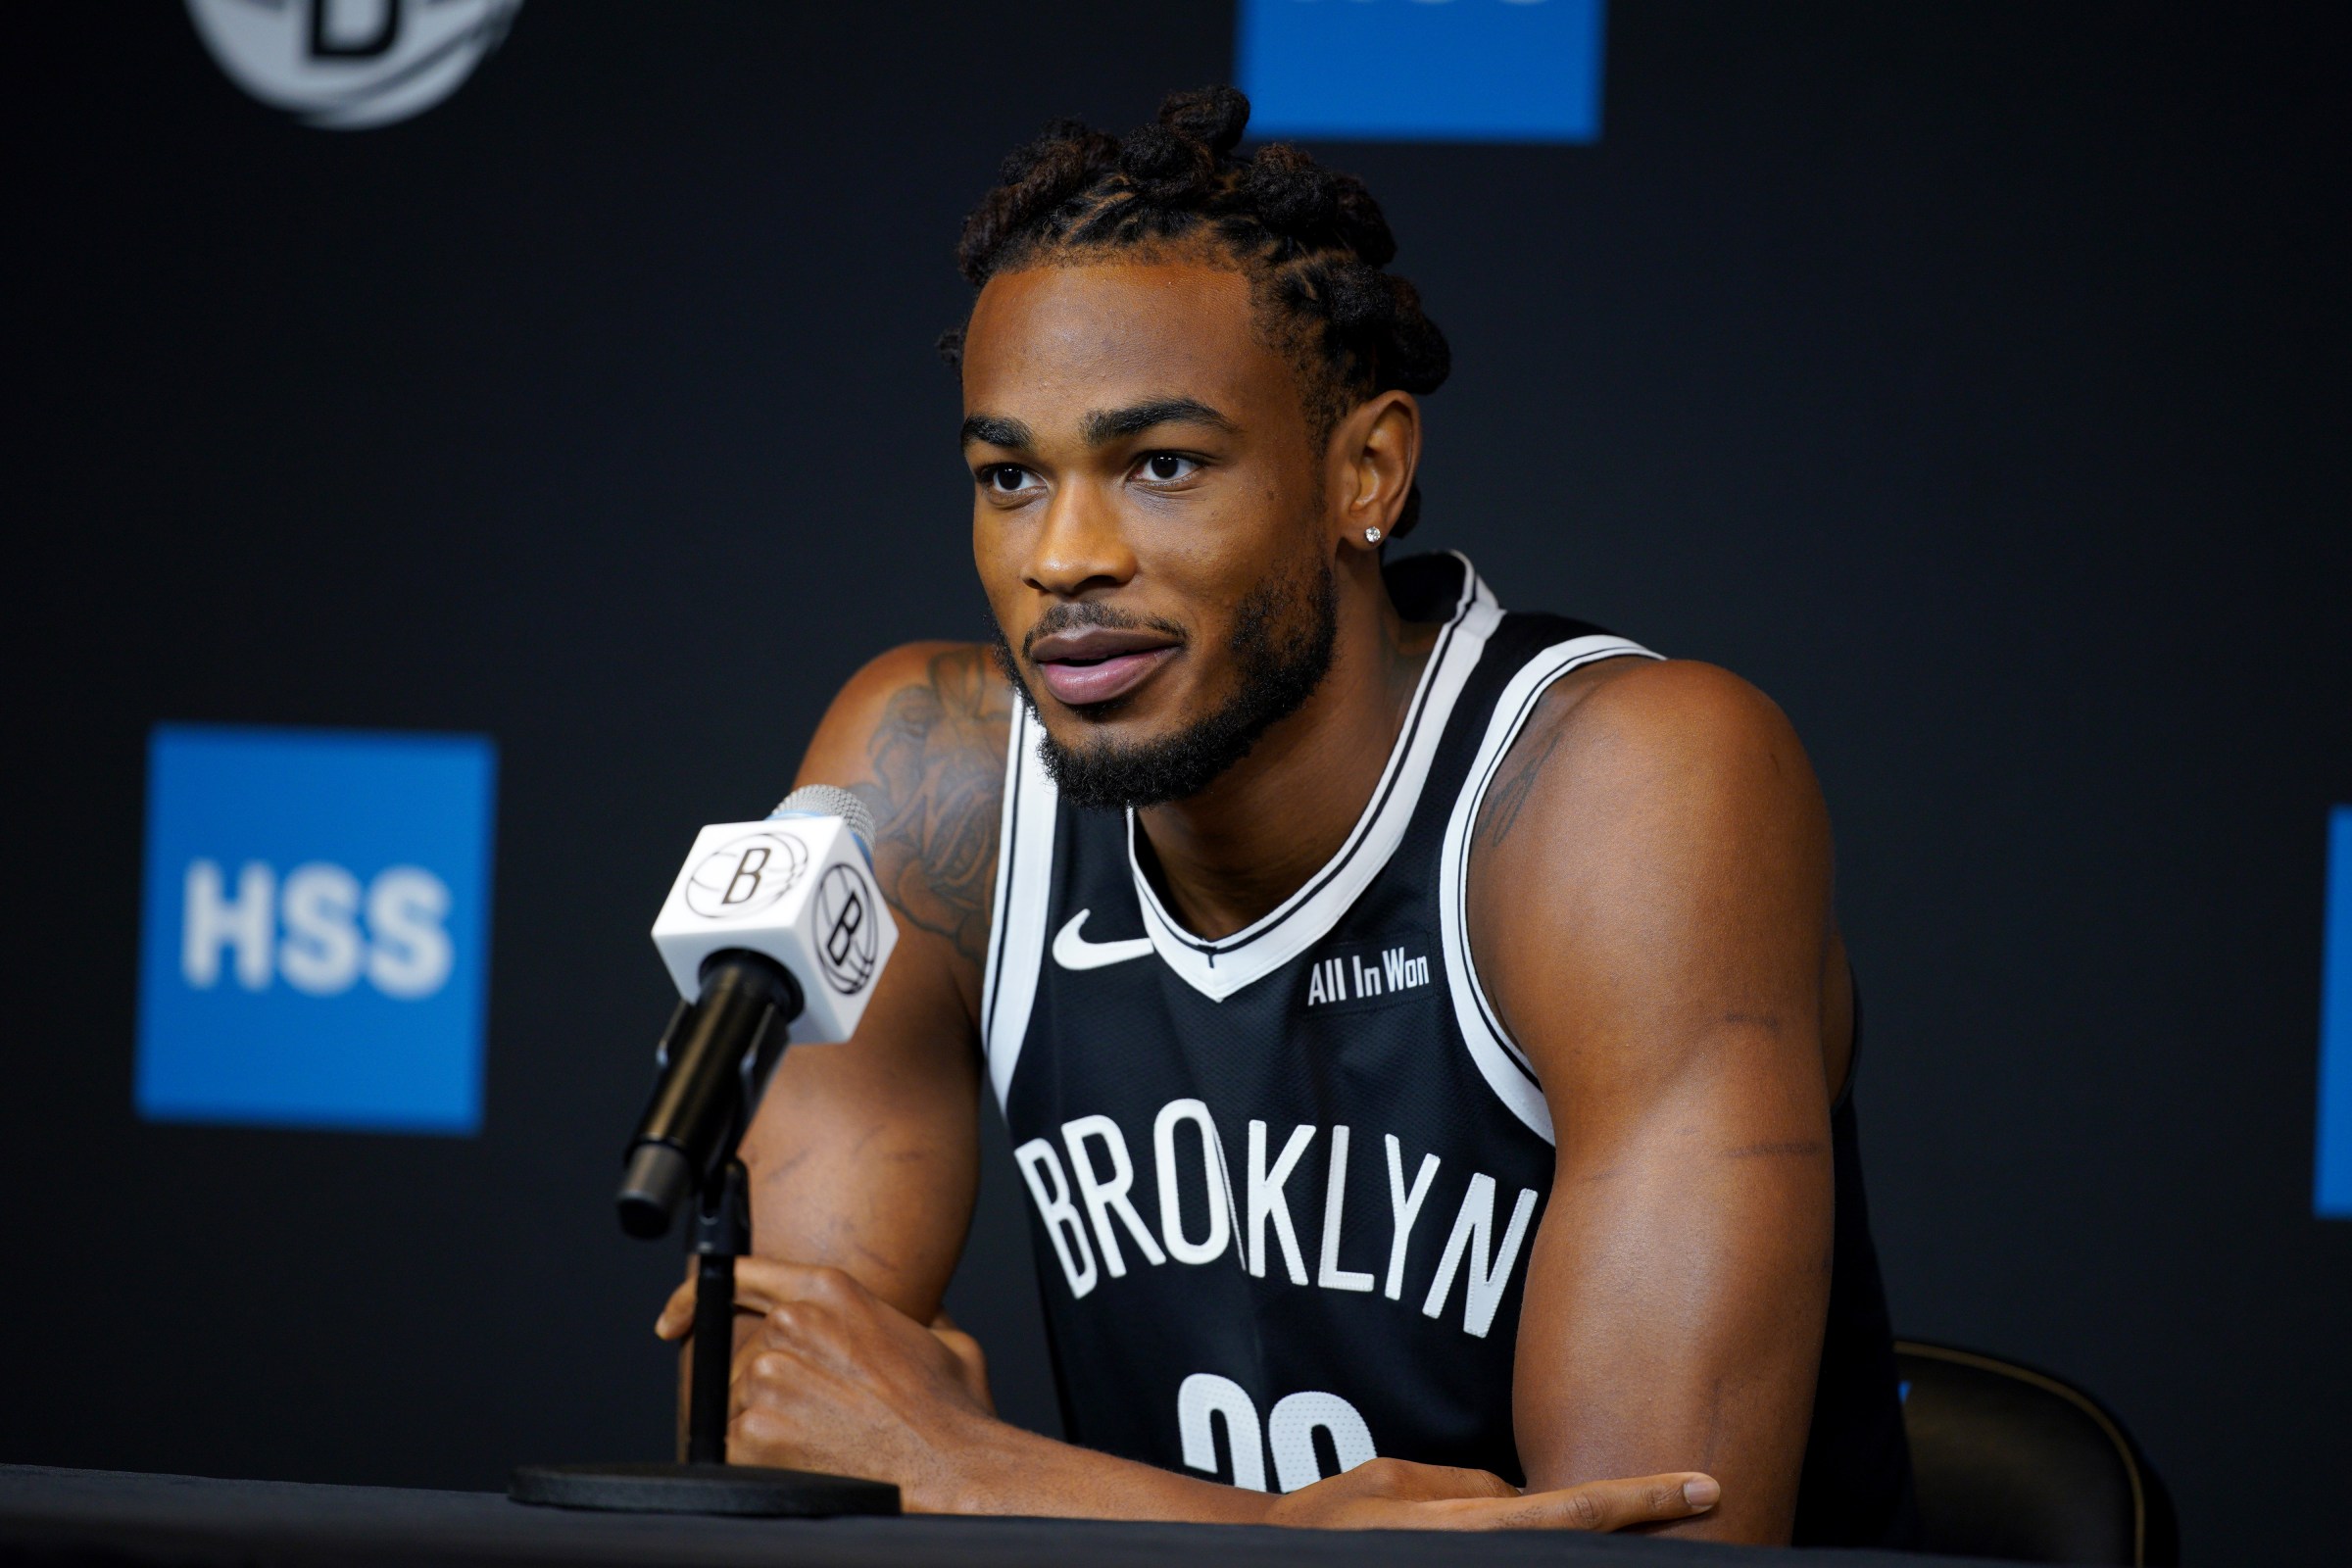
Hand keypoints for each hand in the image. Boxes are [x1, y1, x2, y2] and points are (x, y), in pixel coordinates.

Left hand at [656, 1258, 994, 1508]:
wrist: (949, 1468)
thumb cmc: (950, 1411)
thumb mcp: (945, 1339)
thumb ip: (914, 1315)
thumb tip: (919, 1314)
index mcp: (831, 1290)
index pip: (741, 1274)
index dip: (695, 1295)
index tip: (674, 1321)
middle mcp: (793, 1323)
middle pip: (745, 1352)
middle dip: (766, 1385)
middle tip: (812, 1415)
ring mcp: (769, 1375)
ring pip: (737, 1400)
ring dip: (765, 1422)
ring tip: (819, 1441)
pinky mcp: (754, 1428)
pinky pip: (734, 1443)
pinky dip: (759, 1458)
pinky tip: (805, 1461)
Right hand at [1267, 1457, 1719, 1530]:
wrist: (1279, 1563)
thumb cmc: (1330, 1522)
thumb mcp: (1392, 1481)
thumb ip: (1468, 1488)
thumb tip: (1527, 1502)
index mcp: (1467, 1526)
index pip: (1577, 1510)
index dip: (1648, 1499)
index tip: (1706, 1485)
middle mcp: (1476, 1556)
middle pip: (1581, 1545)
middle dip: (1638, 1528)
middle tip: (1698, 1500)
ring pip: (1548, 1556)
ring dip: (1586, 1538)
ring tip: (1628, 1511)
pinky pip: (1514, 1563)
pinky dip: (1536, 1545)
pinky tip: (1542, 1533)